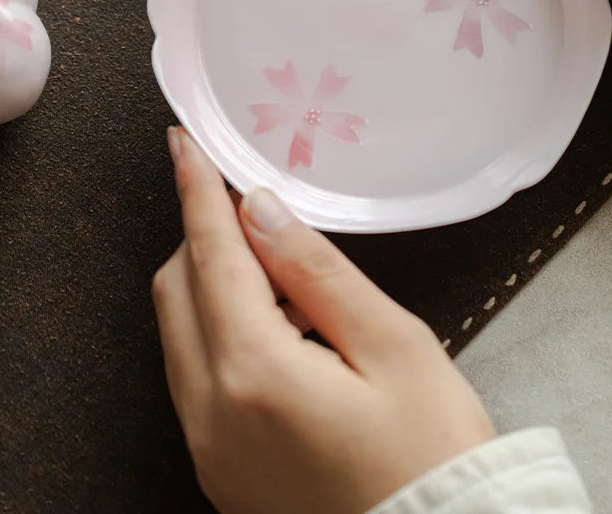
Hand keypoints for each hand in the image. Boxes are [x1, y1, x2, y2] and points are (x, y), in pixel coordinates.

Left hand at [152, 128, 494, 513]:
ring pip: (180, 332)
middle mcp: (213, 414)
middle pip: (179, 289)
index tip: (183, 143)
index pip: (212, 255)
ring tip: (279, 268)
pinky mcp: (220, 468)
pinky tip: (274, 324)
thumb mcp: (392, 343)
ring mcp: (209, 448)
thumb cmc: (432, 451)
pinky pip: (194, 376)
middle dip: (204, 233)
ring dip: (212, 282)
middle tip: (250, 203)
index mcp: (256, 374)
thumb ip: (317, 270)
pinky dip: (219, 330)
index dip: (196, 190)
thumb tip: (262, 210)